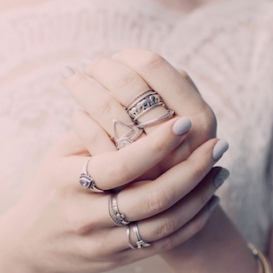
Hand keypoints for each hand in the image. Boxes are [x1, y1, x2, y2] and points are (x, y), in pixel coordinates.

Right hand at [2, 117, 227, 272]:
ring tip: (220, 171)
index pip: (121, 164)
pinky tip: (208, 200)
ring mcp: (102, 243)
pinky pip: (163, 244)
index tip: (185, 123)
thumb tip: (140, 96)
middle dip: (191, 171)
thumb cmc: (50, 186)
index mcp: (68, 182)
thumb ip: (96, 132)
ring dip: (199, 197)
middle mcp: (85, 217)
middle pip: (151, 198)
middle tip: (218, 146)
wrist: (29, 243)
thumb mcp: (61, 155)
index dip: (157, 144)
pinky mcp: (116, 260)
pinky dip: (191, 223)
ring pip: (163, 224)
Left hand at [62, 49, 218, 173]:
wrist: (168, 217)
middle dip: (104, 68)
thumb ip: (170, 95)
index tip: (119, 56)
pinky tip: (77, 116)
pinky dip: (81, 121)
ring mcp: (152, 162)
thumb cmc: (173, 161)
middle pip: (130, 85)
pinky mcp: (124, 185)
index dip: (130, 55)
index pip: (154, 65)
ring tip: (73, 79)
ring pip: (109, 110)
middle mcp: (180, 140)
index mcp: (199, 117)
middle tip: (91, 65)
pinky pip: (95, 141)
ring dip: (85, 88)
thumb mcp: (185, 128)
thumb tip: (130, 59)